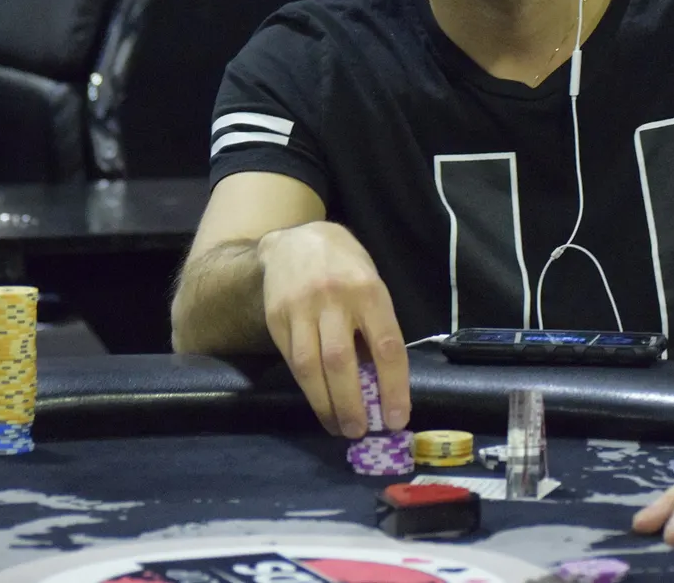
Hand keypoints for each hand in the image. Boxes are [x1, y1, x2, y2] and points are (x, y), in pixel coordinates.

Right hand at [259, 220, 408, 437]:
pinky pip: (292, 360)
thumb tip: (381, 383)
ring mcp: (301, 308)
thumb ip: (376, 325)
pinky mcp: (277, 318)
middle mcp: (334, 298)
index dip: (393, 387)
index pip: (386, 346)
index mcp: (369, 291)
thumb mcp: (371, 283)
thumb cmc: (345, 267)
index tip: (396, 418)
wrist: (294, 241)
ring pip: (310, 366)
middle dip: (352, 403)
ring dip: (325, 404)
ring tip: (338, 426)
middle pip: (342, 361)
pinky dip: (307, 387)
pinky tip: (319, 402)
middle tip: (360, 431)